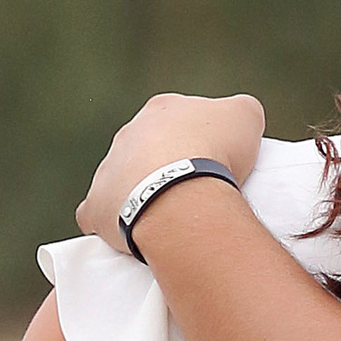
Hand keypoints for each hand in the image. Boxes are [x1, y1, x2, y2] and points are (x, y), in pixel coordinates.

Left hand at [77, 92, 265, 244]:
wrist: (181, 194)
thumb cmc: (215, 153)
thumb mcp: (245, 116)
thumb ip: (240, 110)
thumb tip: (237, 117)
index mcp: (162, 109)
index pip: (178, 119)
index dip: (197, 138)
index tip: (212, 158)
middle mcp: (128, 134)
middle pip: (147, 148)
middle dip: (165, 164)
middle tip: (192, 188)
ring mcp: (108, 169)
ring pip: (121, 180)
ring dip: (138, 192)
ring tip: (168, 214)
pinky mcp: (96, 206)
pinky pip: (95, 213)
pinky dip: (108, 221)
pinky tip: (127, 231)